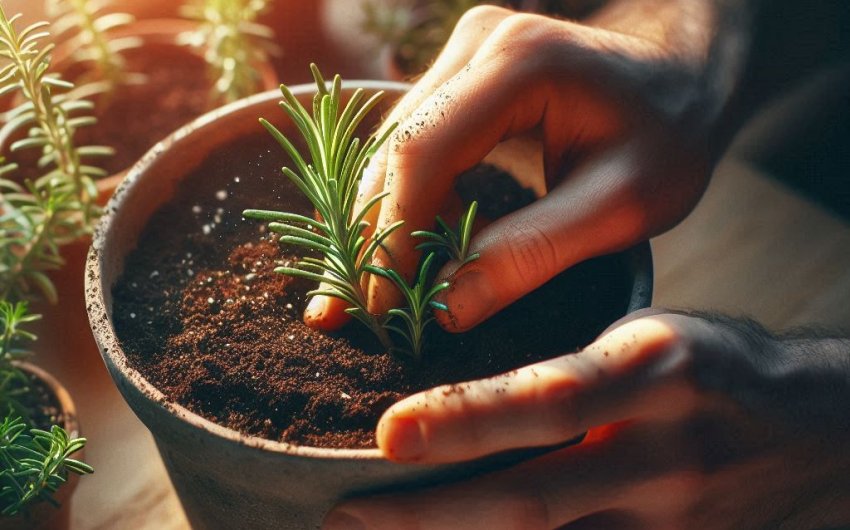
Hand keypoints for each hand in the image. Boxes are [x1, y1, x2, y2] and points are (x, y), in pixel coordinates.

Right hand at [306, 1, 743, 329]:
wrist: (679, 77)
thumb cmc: (668, 136)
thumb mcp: (624, 205)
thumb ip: (534, 253)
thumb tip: (445, 309)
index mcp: (520, 63)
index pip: (422, 152)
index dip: (391, 235)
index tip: (381, 308)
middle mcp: (476, 42)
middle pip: (393, 149)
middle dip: (369, 237)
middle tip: (344, 315)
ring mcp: (462, 52)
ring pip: (392, 149)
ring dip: (380, 223)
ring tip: (369, 293)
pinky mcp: (458, 75)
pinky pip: (411, 144)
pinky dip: (403, 202)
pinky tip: (406, 250)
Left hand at [323, 310, 849, 528]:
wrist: (814, 431)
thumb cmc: (710, 366)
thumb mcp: (649, 336)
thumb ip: (565, 371)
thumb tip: (456, 400)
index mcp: (655, 372)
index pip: (546, 401)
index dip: (464, 420)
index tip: (386, 435)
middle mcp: (664, 454)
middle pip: (532, 499)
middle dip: (430, 515)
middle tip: (346, 515)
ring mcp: (673, 521)